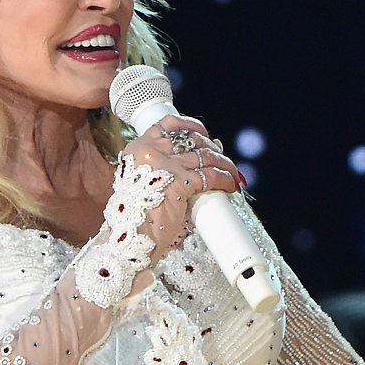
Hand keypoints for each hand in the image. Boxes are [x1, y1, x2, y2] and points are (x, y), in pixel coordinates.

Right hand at [119, 114, 240, 260]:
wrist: (131, 239)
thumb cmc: (139, 216)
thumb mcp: (146, 183)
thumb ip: (168, 165)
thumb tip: (210, 149)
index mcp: (138, 149)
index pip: (169, 124)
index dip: (192, 126)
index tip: (205, 136)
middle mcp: (150, 151)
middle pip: (192, 138)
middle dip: (213, 148)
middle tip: (223, 161)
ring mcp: (165, 164)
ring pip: (206, 155)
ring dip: (225, 164)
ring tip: (233, 175)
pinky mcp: (181, 181)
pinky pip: (211, 174)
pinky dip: (226, 179)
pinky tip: (231, 186)